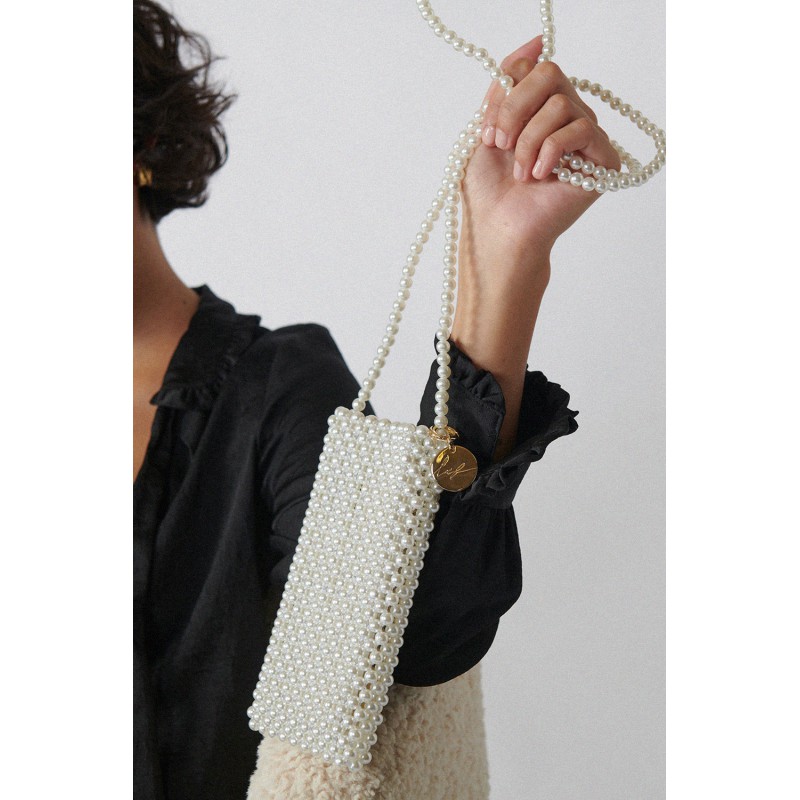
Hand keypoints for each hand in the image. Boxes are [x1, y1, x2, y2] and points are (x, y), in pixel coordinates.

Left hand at [460, 35, 621, 267]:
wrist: (498, 231)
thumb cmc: (488, 193)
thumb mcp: (485, 130)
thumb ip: (505, 87)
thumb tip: (534, 43)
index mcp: (538, 111)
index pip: (533, 67)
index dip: (507, 91)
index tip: (487, 131)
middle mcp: (565, 119)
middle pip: (550, 74)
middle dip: (515, 109)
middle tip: (500, 145)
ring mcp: (585, 140)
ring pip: (561, 103)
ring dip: (529, 139)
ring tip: (520, 172)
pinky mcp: (602, 161)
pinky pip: (581, 128)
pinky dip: (551, 150)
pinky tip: (539, 177)